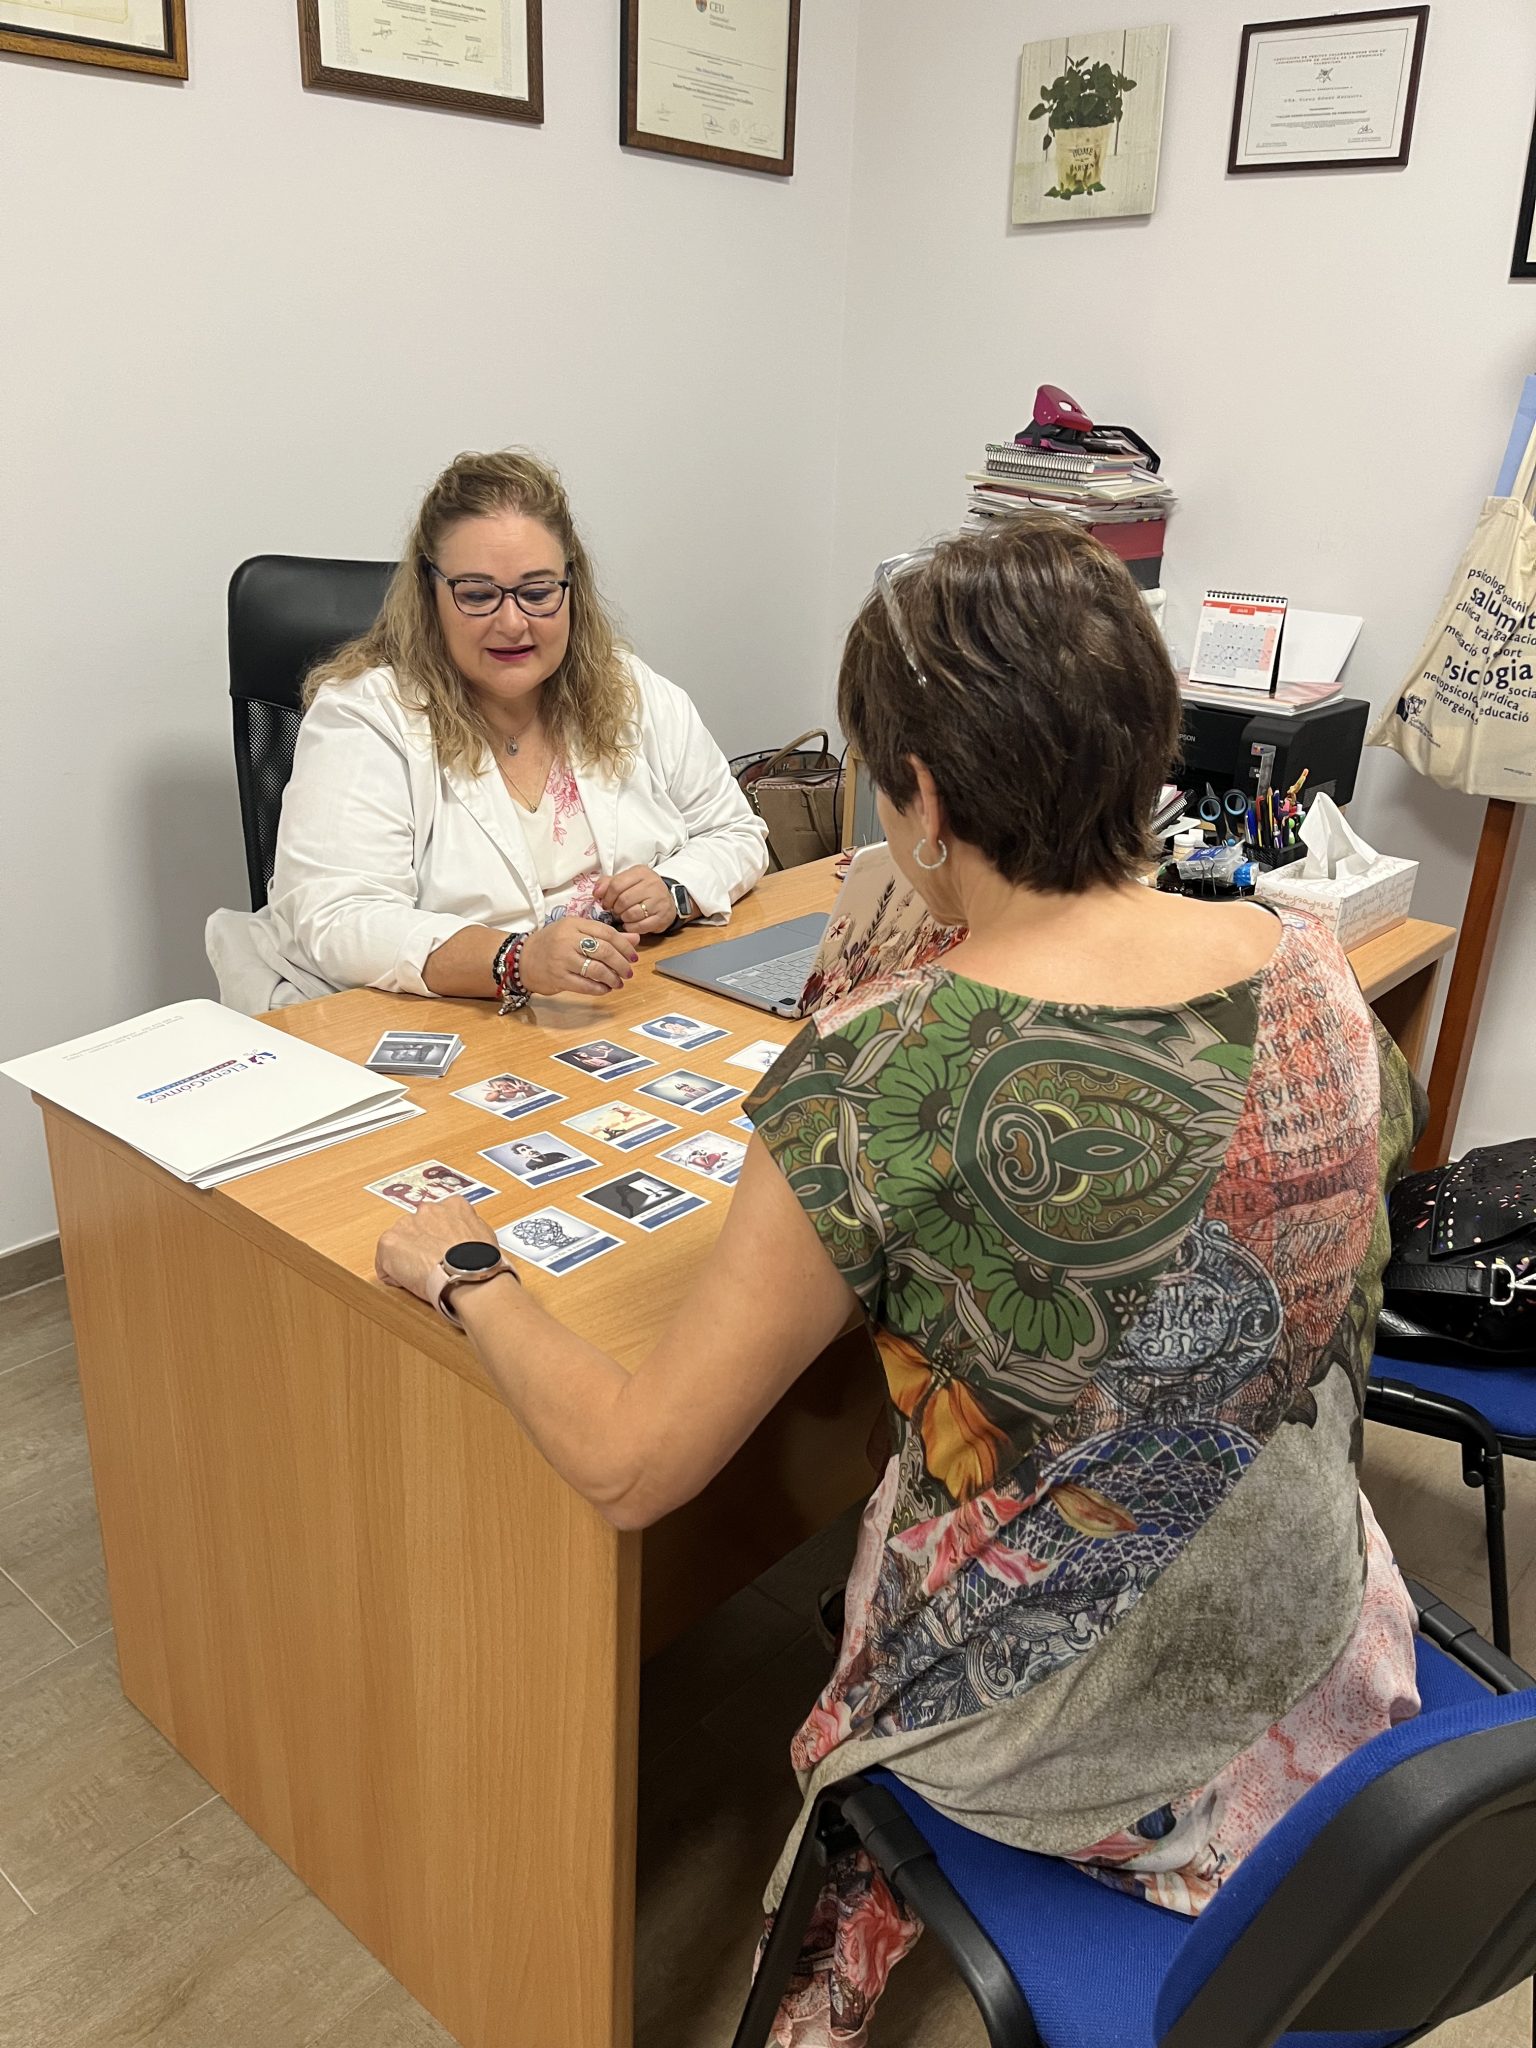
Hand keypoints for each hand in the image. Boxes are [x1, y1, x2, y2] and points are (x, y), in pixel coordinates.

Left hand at [375, 1195, 496, 1303]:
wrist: (468, 1276)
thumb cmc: (481, 1262)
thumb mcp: (485, 1235)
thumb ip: (469, 1229)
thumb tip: (467, 1238)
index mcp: (453, 1205)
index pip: (438, 1217)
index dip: (438, 1237)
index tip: (441, 1249)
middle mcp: (428, 1209)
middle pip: (416, 1227)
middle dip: (420, 1244)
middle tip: (432, 1264)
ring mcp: (407, 1224)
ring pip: (399, 1243)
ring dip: (406, 1257)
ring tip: (422, 1275)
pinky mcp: (390, 1242)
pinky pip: (384, 1263)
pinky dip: (393, 1275)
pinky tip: (410, 1282)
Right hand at [518, 918, 638, 996]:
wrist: (522, 959)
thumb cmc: (553, 944)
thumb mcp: (576, 932)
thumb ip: (605, 935)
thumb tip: (635, 938)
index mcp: (574, 924)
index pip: (607, 932)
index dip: (624, 945)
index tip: (633, 956)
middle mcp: (567, 940)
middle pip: (604, 951)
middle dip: (621, 963)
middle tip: (629, 972)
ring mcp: (562, 959)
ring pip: (596, 969)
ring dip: (612, 978)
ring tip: (618, 982)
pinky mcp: (558, 977)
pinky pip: (584, 985)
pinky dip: (599, 989)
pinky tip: (605, 989)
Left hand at [594, 866, 676, 936]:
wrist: (666, 900)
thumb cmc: (641, 890)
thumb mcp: (626, 880)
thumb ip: (608, 883)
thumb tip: (596, 893)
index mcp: (641, 872)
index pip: (616, 884)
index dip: (607, 897)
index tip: (605, 903)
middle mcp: (652, 884)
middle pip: (623, 900)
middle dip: (615, 909)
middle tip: (615, 911)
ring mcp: (659, 901)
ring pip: (631, 914)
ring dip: (623, 918)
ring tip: (623, 917)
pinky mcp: (663, 917)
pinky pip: (640, 926)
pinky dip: (631, 928)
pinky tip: (629, 924)